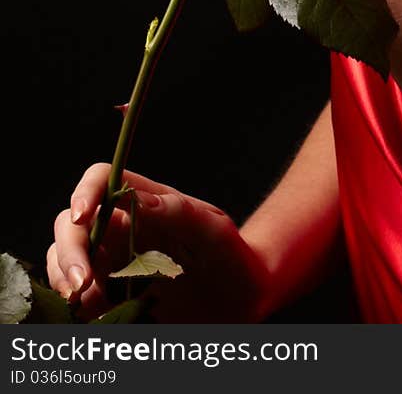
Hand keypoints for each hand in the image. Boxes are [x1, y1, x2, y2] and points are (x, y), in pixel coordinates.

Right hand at [47, 163, 271, 322]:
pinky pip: (78, 297)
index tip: (82, 218)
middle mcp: (122, 229)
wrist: (242, 302)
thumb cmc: (232, 256)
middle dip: (69, 249)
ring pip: (65, 259)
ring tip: (85, 302)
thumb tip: (134, 199)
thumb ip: (178, 211)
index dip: (85, 193)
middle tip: (81, 283)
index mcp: (144, 202)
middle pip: (72, 224)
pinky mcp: (111, 297)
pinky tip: (92, 315)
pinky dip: (75, 306)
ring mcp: (113, 263)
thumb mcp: (213, 230)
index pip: (102, 180)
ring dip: (65, 277)